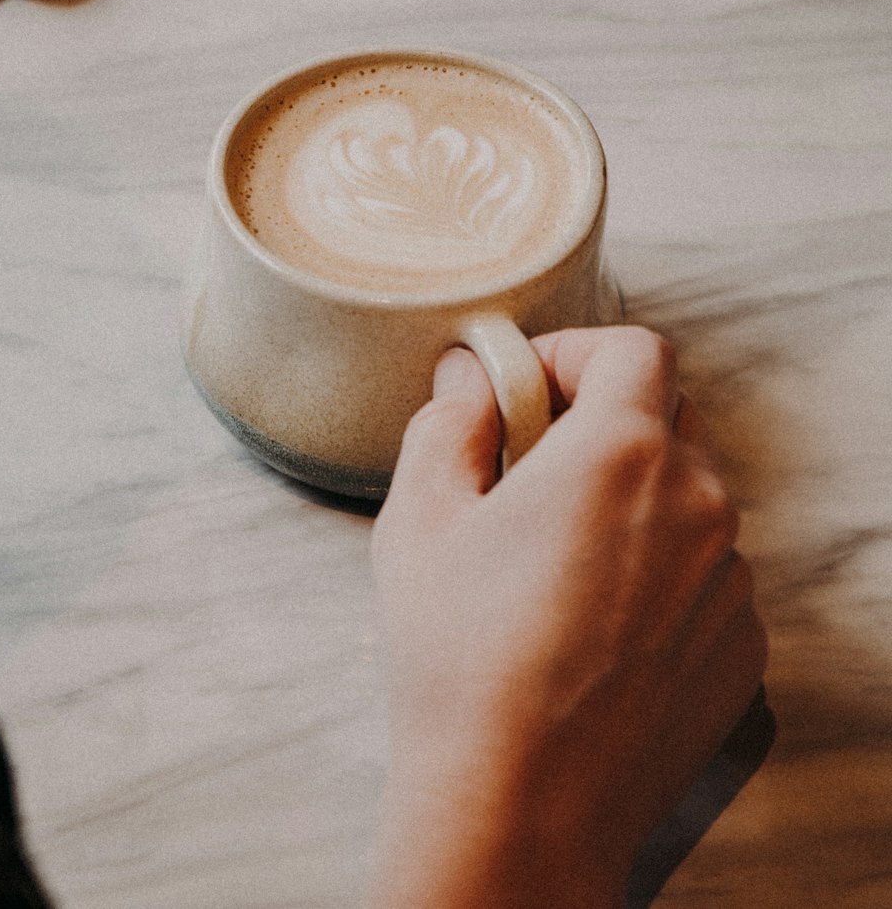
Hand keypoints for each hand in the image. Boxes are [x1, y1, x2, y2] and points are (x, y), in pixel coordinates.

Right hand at [367, 326, 766, 908]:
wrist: (520, 810)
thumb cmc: (461, 662)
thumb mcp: (420, 521)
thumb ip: (448, 423)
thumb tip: (468, 377)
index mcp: (620, 452)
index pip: (636, 349)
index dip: (579, 352)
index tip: (531, 388)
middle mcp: (696, 502)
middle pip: (669, 416)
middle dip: (604, 420)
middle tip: (533, 466)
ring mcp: (726, 578)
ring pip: (689, 497)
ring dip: (633, 498)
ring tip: (558, 558)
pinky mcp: (739, 644)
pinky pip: (705, 573)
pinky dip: (660, 571)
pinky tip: (594, 623)